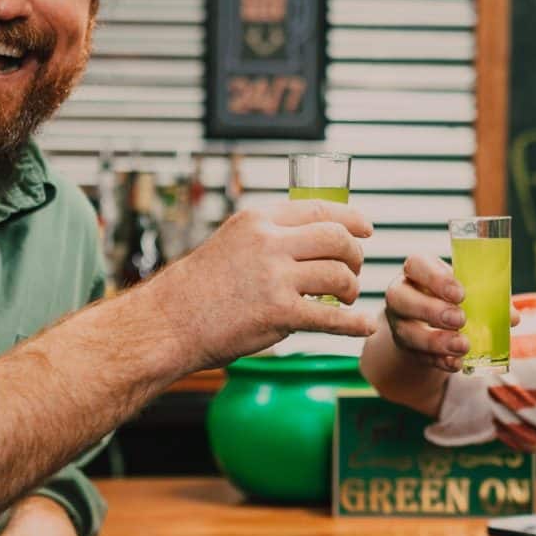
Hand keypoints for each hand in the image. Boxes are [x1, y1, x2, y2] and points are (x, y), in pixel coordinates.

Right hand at [151, 199, 375, 366]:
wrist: (170, 321)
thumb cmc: (200, 287)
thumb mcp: (232, 241)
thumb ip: (270, 236)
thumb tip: (313, 239)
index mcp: (258, 220)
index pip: (319, 208)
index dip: (351, 218)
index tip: (365, 228)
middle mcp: (269, 244)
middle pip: (337, 238)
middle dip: (355, 254)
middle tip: (354, 269)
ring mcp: (275, 279)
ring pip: (339, 275)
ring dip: (351, 289)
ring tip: (345, 298)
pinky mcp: (279, 314)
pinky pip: (331, 318)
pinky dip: (354, 324)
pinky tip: (363, 326)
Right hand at [381, 253, 518, 373]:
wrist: (432, 324)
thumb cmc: (452, 298)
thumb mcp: (467, 290)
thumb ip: (488, 297)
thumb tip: (512, 316)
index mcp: (417, 271)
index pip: (415, 264)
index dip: (435, 278)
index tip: (460, 293)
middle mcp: (402, 295)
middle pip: (401, 298)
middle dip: (431, 310)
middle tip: (460, 319)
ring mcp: (400, 323)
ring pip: (408, 332)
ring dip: (436, 341)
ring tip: (462, 345)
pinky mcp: (407, 349)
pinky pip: (419, 356)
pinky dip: (440, 361)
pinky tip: (456, 363)